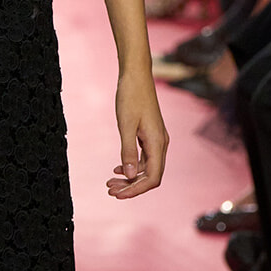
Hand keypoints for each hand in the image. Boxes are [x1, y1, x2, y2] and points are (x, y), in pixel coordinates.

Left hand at [107, 75, 167, 199]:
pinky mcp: (150, 134)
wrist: (136, 75)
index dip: (136, 190)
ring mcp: (156, 139)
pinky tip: (117, 169)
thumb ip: (128, 151)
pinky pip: (144, 157)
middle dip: (131, 186)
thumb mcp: (126, 125)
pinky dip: (131, 166)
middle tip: (110, 191)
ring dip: (130, 178)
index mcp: (157, 143)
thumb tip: (130, 176)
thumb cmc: (130, 97)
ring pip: (146, 168)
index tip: (118, 195)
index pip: (152, 178)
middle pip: (150, 176)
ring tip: (110, 183)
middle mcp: (160, 143)